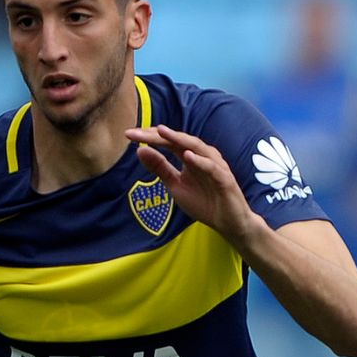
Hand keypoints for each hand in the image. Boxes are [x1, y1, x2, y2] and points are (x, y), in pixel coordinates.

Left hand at [124, 126, 259, 244]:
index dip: (149, 137)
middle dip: (158, 135)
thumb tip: (140, 151)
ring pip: (196, 147)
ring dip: (179, 139)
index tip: (128, 135)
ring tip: (161, 132)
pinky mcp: (225, 179)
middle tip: (137, 132)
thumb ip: (160, 169)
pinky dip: (200, 161)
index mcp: (190, 156)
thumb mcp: (175, 186)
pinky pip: (212, 167)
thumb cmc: (204, 203)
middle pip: (179, 141)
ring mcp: (215, 166)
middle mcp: (202, 156)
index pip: (167, 142)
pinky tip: (187, 156)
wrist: (228, 223)